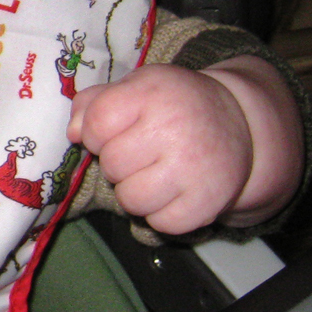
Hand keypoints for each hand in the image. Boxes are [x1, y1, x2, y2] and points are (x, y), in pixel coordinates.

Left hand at [67, 64, 253, 233]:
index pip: (97, 123)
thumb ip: (94, 103)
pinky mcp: (208, 202)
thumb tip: (73, 134)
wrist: (239, 120)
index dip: (95, 133)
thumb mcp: (135, 87)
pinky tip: (172, 191)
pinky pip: (160, 224)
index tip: (111, 131)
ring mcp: (192, 169)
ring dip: (134, 192)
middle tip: (138, 153)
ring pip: (131, 199)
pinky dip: (160, 214)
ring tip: (152, 174)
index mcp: (151, 94)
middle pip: (111, 164)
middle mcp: (173, 130)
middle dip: (116, 162)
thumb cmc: (172, 104)